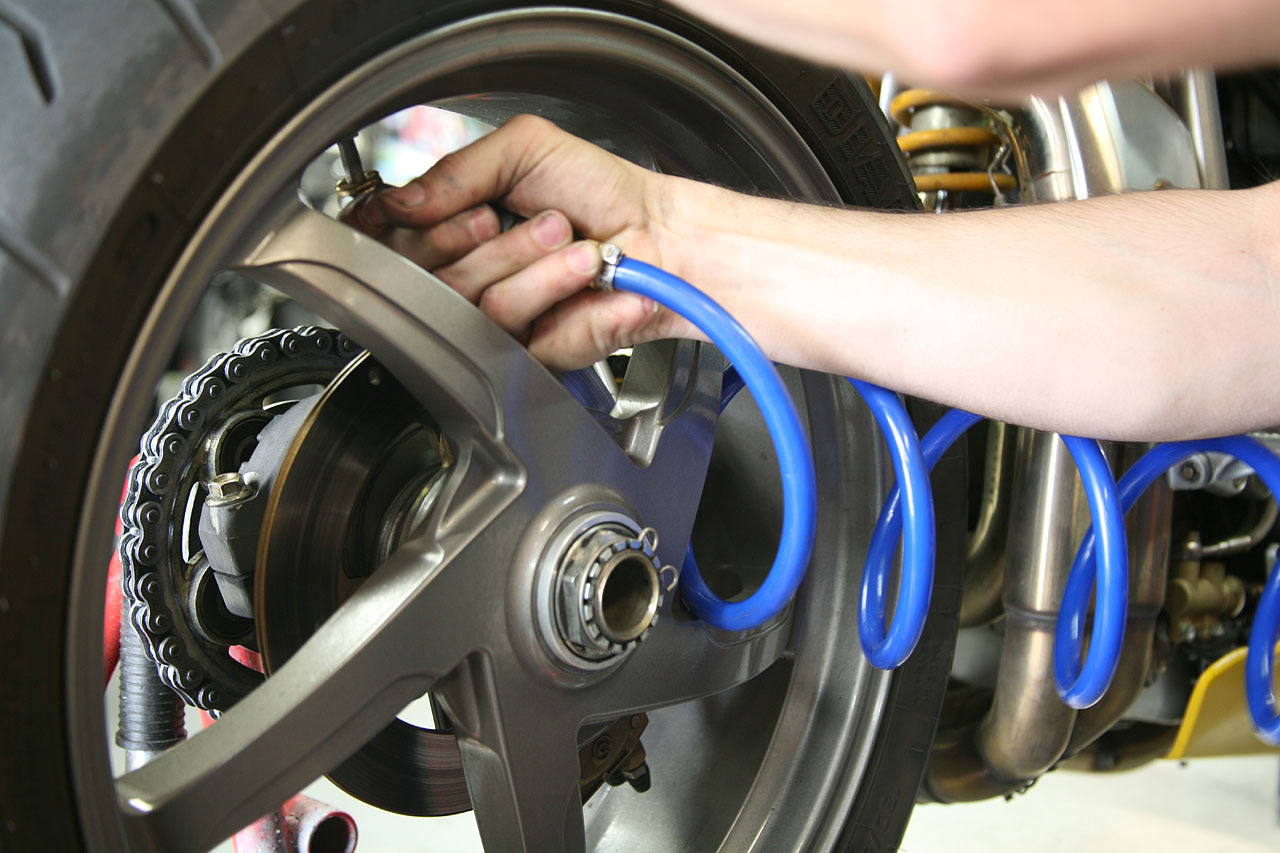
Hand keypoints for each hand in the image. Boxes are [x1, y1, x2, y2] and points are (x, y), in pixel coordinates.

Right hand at [343, 115, 695, 369]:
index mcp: (455, 226)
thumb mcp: (524, 150)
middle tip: (547, 221)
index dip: (426, 231)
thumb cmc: (600, 190)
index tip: (478, 211)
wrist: (659, 235)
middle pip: (432, 280)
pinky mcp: (530, 354)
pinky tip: (592, 282)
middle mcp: (470, 275)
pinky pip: (520, 337)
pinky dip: (566, 296)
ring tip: (580, 248)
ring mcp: (498, 319)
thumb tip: (397, 203)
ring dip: (540, 267)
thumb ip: (455, 171)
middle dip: (495, 244)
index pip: (397, 244)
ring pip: (480, 307)